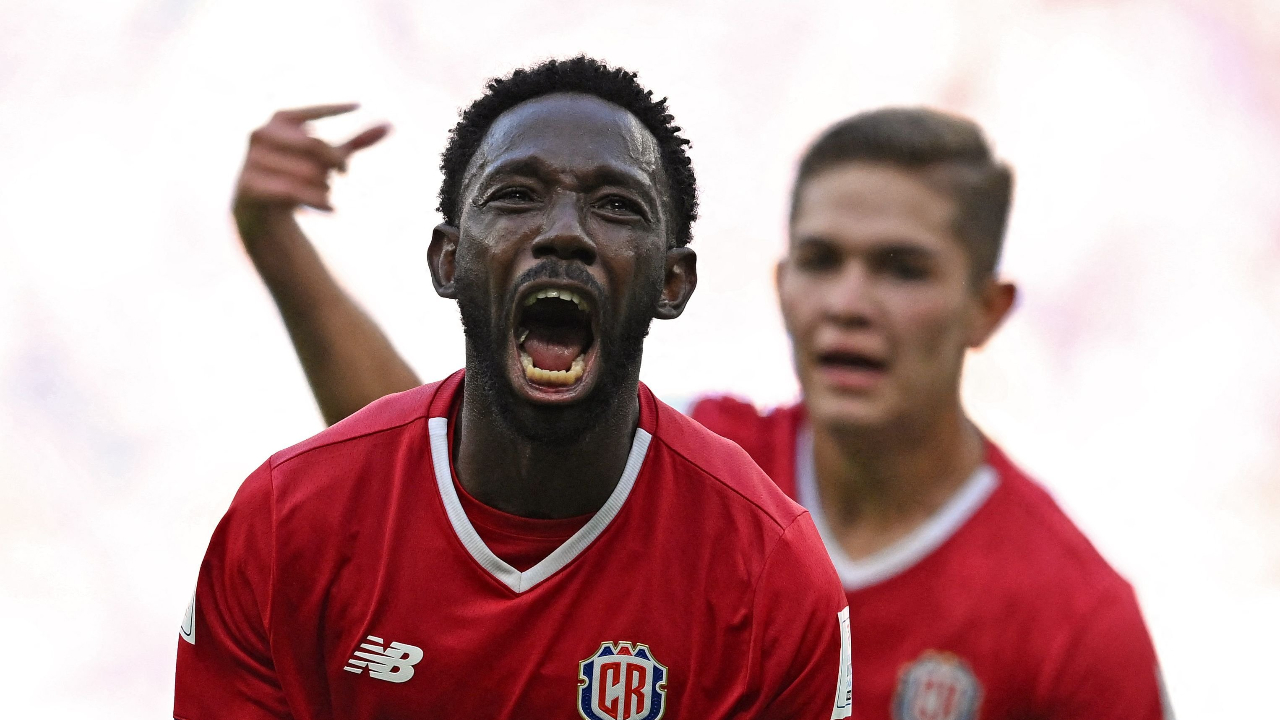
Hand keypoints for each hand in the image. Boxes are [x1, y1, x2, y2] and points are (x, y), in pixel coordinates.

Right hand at [233, 103, 389, 235]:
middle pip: (315, 145)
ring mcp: (253, 159)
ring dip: (326, 187)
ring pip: (308, 172)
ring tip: (326, 192)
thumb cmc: (298, 173)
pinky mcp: (250, 184)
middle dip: (336, 162)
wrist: (260, 208)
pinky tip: (332, 209)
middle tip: (344, 172)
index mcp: (279, 119)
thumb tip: (390, 126)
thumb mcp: (328, 158)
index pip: (312, 112)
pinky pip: (294, 191)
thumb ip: (356, 142)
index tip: (358, 105)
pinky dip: (319, 202)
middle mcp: (261, 134)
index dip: (334, 110)